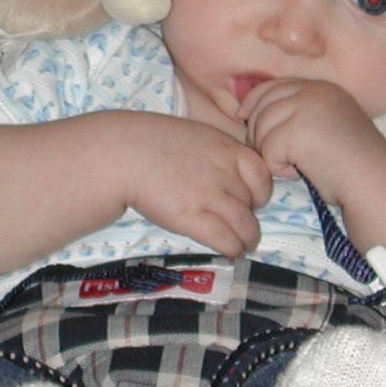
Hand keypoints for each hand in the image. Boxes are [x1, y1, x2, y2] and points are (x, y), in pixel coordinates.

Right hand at [110, 115, 272, 258]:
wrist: (124, 153)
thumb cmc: (150, 139)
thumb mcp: (193, 134)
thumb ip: (213, 152)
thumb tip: (221, 169)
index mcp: (226, 148)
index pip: (262, 175)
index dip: (260, 192)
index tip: (252, 200)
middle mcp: (224, 173)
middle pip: (251, 202)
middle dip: (250, 217)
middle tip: (244, 227)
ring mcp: (210, 196)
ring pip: (244, 224)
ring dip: (247, 238)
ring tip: (243, 245)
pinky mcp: (193, 218)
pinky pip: (225, 239)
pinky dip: (233, 248)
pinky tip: (231, 252)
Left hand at [241, 77, 385, 197]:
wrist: (374, 182)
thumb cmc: (352, 165)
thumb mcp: (327, 126)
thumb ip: (299, 113)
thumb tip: (251, 110)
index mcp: (322, 88)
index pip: (274, 86)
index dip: (254, 101)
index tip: (243, 117)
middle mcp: (314, 91)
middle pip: (262, 105)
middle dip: (259, 132)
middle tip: (279, 156)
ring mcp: (307, 108)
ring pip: (261, 128)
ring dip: (271, 152)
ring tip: (296, 164)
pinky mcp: (298, 130)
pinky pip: (267, 150)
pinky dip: (279, 167)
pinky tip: (300, 172)